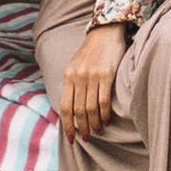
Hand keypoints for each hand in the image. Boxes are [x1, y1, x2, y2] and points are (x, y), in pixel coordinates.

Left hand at [56, 23, 127, 142]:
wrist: (105, 32)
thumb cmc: (90, 52)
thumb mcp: (75, 65)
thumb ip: (72, 84)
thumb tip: (71, 108)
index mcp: (68, 76)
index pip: (64, 107)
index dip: (67, 125)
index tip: (71, 138)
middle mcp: (77, 77)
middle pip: (78, 110)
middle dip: (82, 128)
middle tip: (87, 138)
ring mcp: (91, 76)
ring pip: (90, 108)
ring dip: (93, 124)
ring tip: (97, 132)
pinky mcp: (106, 75)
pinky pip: (103, 101)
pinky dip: (104, 114)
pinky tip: (106, 121)